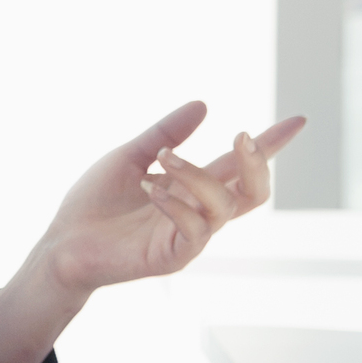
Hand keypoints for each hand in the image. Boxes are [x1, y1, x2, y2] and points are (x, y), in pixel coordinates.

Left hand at [29, 101, 302, 292]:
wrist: (62, 242)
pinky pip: (194, 231)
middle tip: (241, 136)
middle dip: (258, 163)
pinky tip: (152, 190)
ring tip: (163, 161)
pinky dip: (178, 204)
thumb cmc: (95, 203)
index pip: (240, 166)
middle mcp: (199, 213)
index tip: (299, 120)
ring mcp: (188, 238)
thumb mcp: (129, 157)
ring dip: (197, 176)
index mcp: (193, 188)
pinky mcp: (171, 258)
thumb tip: (203, 105)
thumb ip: (164, 135)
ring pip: (223, 207)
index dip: (271, 144)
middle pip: (254, 193)